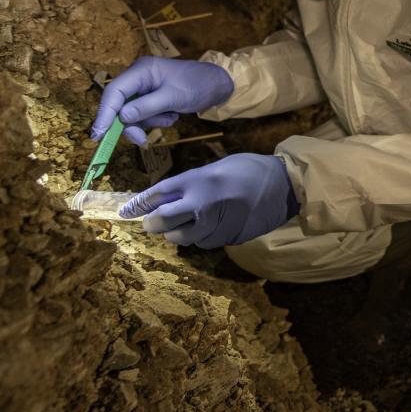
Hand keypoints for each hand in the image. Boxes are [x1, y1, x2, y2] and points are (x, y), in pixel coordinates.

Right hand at [91, 56, 234, 144]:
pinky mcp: (151, 98)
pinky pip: (145, 115)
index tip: (99, 135)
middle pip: (120, 106)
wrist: (219, 84)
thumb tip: (122, 117)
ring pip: (133, 114)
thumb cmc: (198, 85)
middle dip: (132, 124)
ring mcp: (144, 88)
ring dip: (150, 121)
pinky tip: (173, 114)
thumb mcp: (174, 97)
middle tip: (143, 140)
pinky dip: (158, 119)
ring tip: (171, 116)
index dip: (104, 114)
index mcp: (141, 70)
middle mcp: (138, 77)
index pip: (114, 92)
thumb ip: (147, 107)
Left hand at [120, 153, 299, 248]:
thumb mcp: (215, 168)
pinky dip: (201, 237)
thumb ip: (190, 184)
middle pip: (162, 221)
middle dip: (152, 223)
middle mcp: (202, 203)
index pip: (157, 195)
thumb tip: (164, 202)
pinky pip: (204, 243)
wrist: (285, 184)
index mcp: (197, 180)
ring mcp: (216, 223)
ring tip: (185, 223)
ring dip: (178, 233)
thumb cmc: (248, 169)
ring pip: (181, 237)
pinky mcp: (227, 237)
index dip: (138, 205)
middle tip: (151, 223)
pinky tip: (210, 226)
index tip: (126, 212)